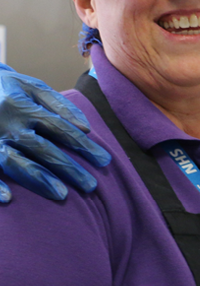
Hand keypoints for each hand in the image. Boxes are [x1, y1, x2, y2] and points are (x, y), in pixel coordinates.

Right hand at [0, 64, 111, 202]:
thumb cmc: (7, 88)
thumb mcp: (32, 87)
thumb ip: (59, 105)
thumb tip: (86, 128)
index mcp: (24, 106)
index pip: (60, 129)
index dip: (83, 145)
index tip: (104, 161)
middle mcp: (8, 124)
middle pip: (42, 149)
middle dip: (68, 168)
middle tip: (91, 186)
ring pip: (15, 163)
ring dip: (38, 180)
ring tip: (61, 195)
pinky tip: (9, 199)